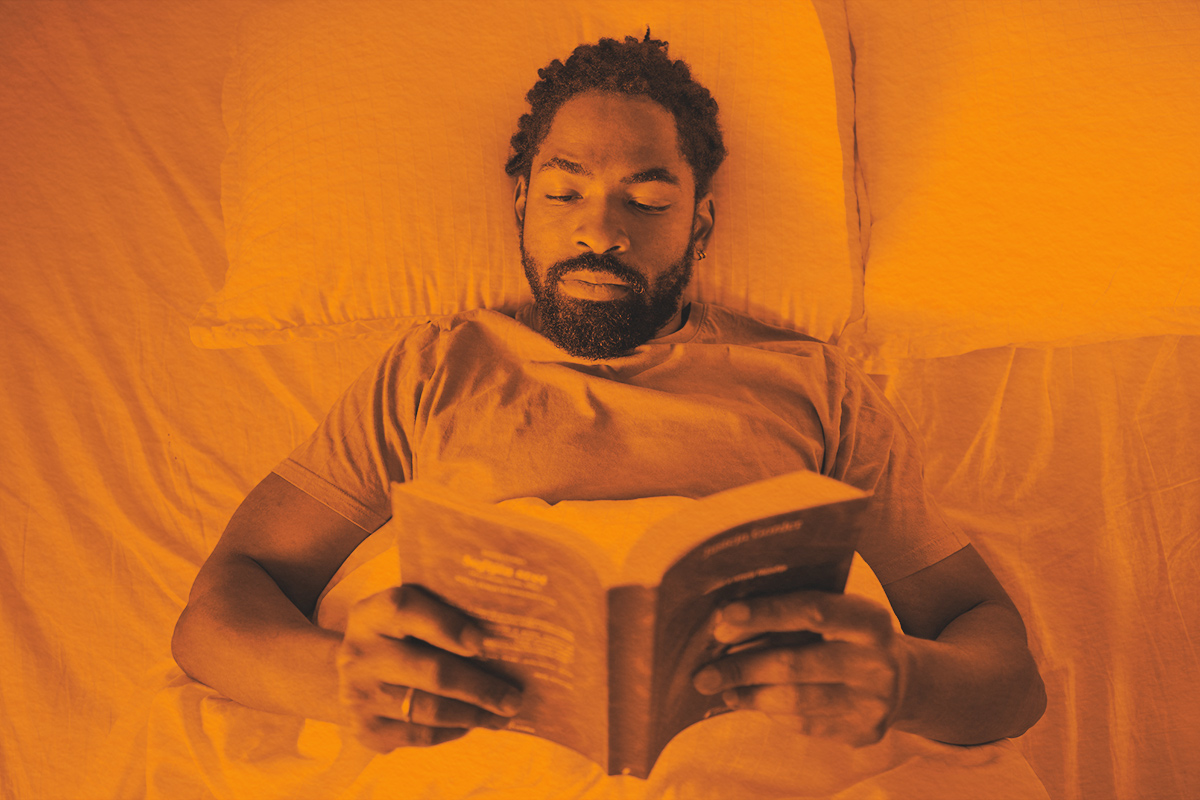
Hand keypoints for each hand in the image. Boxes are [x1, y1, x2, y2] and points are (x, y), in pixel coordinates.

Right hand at [336, 584, 522, 751]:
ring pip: (429, 709)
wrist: (354, 672)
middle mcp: (358, 653)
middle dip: (480, 687)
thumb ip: (444, 614)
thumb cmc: (399, 636)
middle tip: (514, 699)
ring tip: (503, 715)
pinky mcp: (365, 729)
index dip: (445, 625)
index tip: (481, 643)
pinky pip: (419, 735)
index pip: (405, 608)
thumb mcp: (409, 615)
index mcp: (371, 614)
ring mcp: (358, 694)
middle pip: (430, 671)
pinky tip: (470, 723)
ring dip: (473, 714)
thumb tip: (502, 636)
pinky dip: (452, 731)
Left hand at [692, 591, 907, 747]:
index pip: (811, 610)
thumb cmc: (848, 636)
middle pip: (796, 663)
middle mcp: (877, 660)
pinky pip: (806, 724)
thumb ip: (792, 614)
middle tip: (703, 673)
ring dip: (750, 695)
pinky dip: (771, 712)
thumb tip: (725, 625)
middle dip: (742, 666)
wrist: (903, 679)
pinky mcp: (863, 731)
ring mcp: (873, 700)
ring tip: (721, 688)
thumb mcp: (836, 614)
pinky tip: (747, 701)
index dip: (765, 613)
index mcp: (868, 619)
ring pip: (796, 699)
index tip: (723, 618)